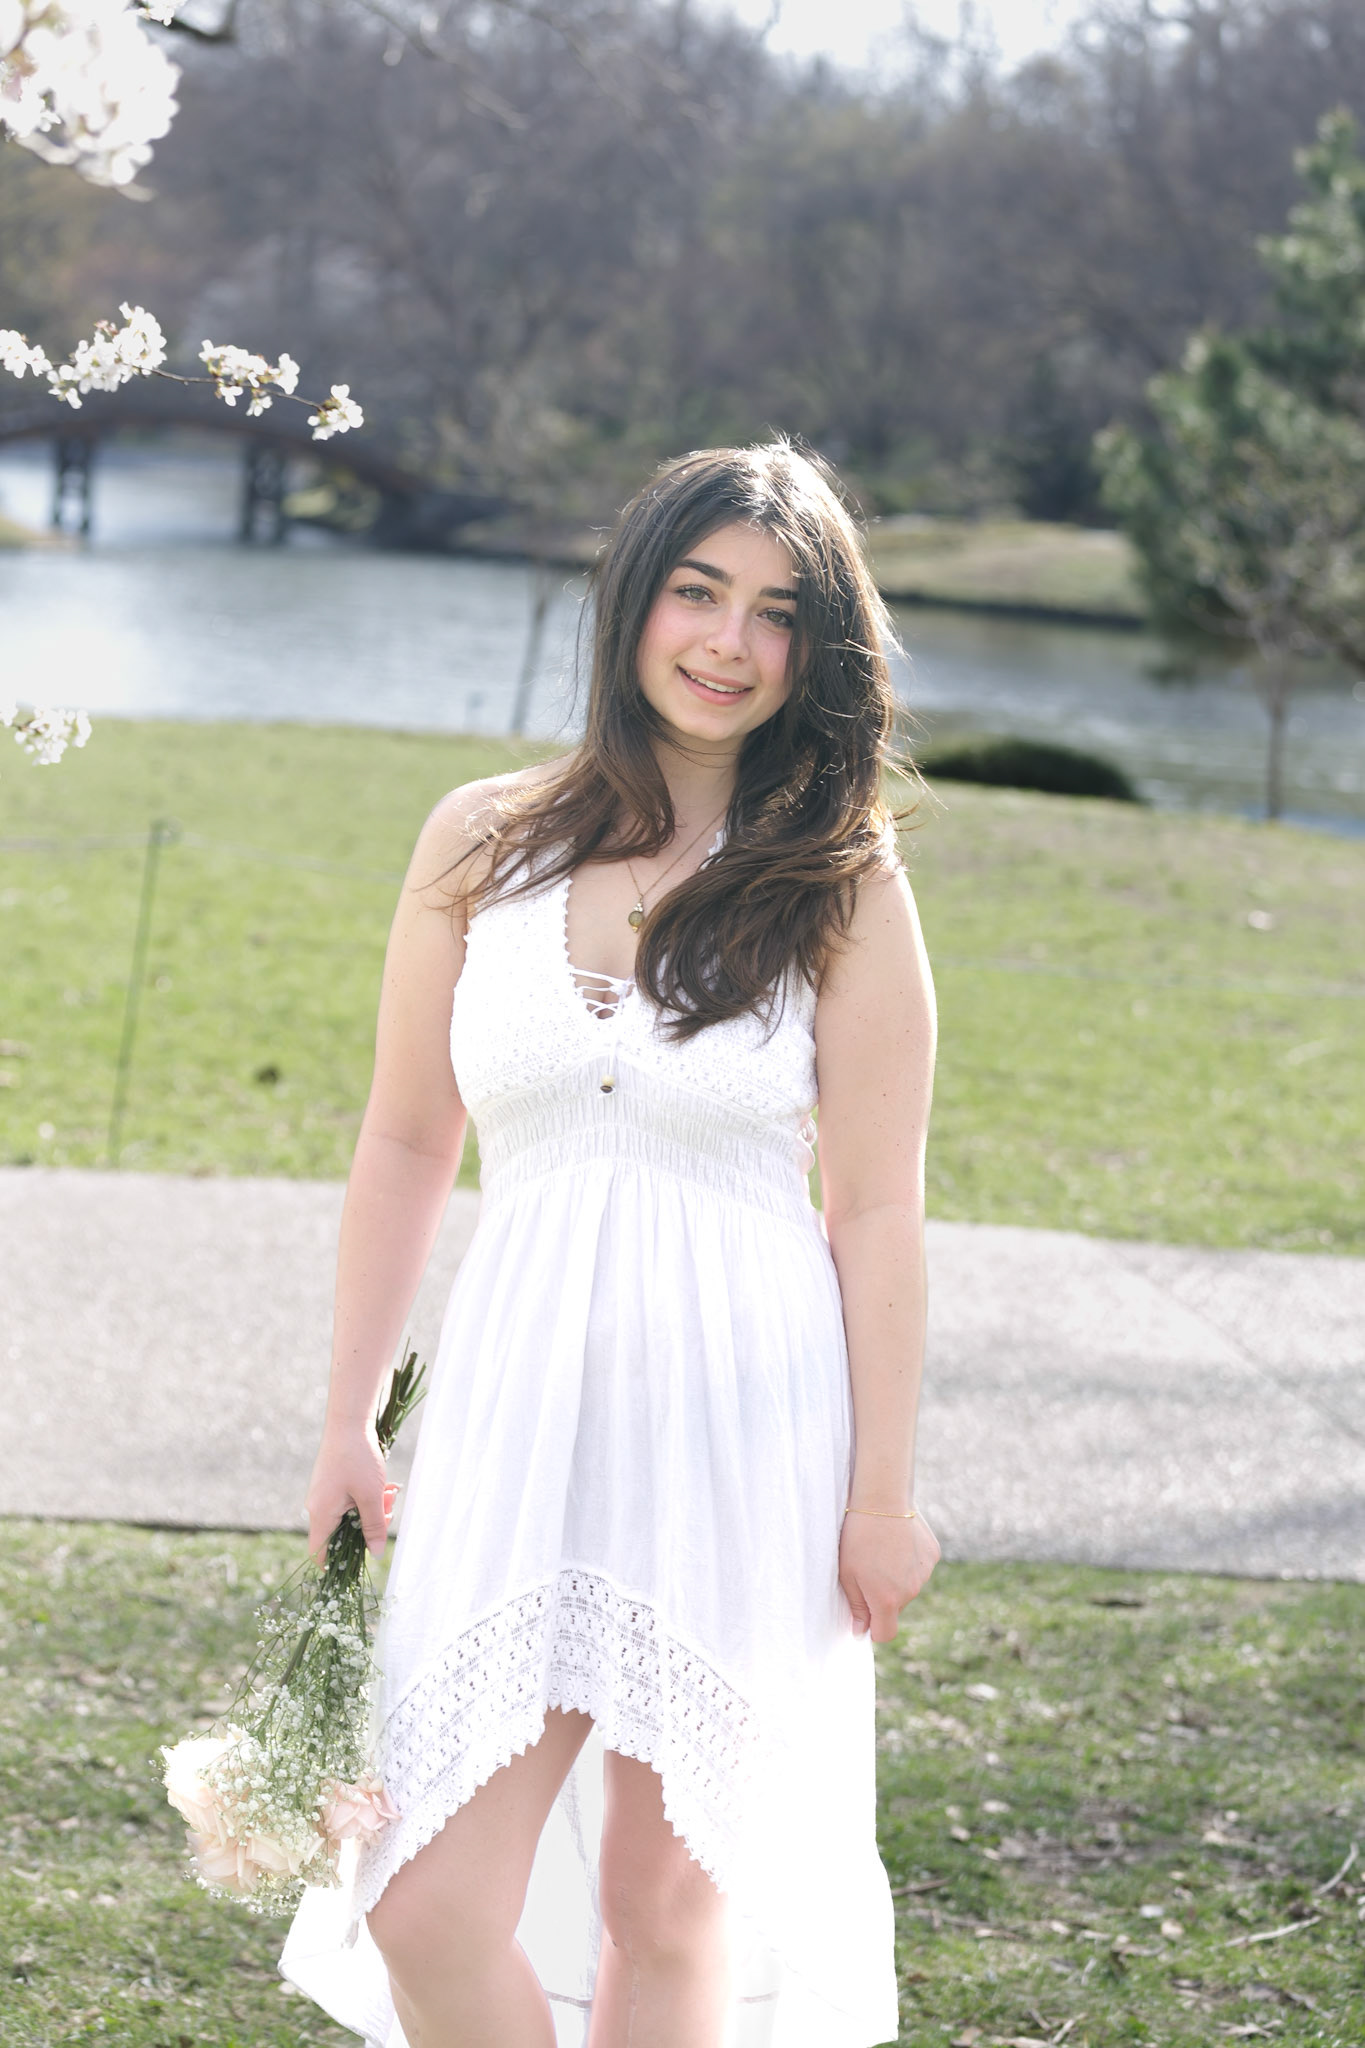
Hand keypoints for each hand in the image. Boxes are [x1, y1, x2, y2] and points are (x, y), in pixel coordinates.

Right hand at [305, 1424, 394, 1562]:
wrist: (349, 1421)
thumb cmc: (358, 1459)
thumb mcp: (370, 1495)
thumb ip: (373, 1527)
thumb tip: (375, 1554)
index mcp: (320, 1514)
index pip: (319, 1552)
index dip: (334, 1564)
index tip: (355, 1567)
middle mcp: (318, 1506)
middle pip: (342, 1533)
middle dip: (369, 1526)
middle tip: (388, 1510)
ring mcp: (325, 1494)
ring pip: (351, 1515)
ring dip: (373, 1508)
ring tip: (390, 1491)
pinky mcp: (333, 1483)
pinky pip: (351, 1500)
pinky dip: (368, 1496)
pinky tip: (385, 1484)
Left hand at [839, 1508, 939, 1641]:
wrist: (883, 1499)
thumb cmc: (858, 1537)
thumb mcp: (847, 1573)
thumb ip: (856, 1606)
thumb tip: (861, 1631)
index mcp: (887, 1600)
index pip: (885, 1633)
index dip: (873, 1629)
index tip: (864, 1616)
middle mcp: (910, 1591)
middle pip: (895, 1607)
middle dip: (882, 1598)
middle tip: (867, 1569)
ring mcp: (924, 1573)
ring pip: (908, 1586)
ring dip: (896, 1578)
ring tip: (881, 1550)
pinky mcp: (933, 1555)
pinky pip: (919, 1567)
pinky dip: (909, 1561)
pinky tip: (897, 1541)